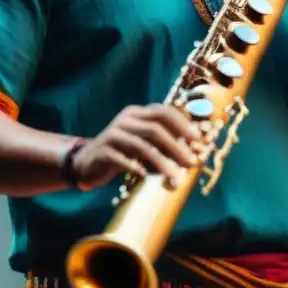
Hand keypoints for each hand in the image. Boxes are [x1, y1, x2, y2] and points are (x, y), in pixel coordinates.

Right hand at [72, 104, 201, 189]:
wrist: (88, 163)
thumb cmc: (123, 153)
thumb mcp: (143, 144)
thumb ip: (162, 143)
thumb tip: (194, 151)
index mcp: (137, 113)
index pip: (163, 112)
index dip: (183, 124)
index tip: (199, 140)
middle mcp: (125, 120)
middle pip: (155, 128)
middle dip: (177, 145)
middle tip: (191, 162)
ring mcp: (113, 134)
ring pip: (141, 144)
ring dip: (161, 161)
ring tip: (174, 176)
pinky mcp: (102, 151)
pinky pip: (121, 158)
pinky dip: (135, 166)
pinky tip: (145, 176)